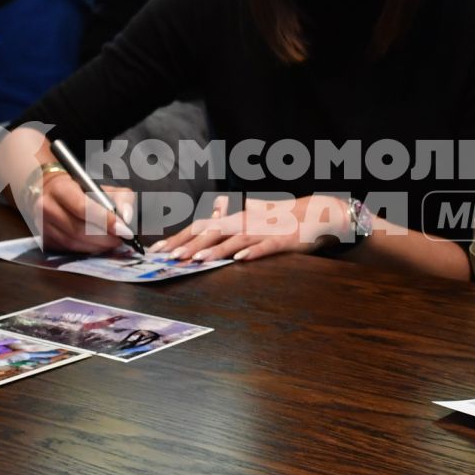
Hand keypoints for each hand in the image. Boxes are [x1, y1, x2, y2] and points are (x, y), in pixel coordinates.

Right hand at [28, 169, 137, 254]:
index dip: (105, 220)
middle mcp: (46, 207)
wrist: (49, 191)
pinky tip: (98, 246)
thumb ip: (120, 197)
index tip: (123, 229)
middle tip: (121, 239)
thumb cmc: (78, 189)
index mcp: (59, 188)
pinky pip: (68, 250)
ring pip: (73, 243)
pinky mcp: (44, 239)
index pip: (82, 207)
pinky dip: (87, 250)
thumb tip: (126, 218)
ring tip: (112, 242)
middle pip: (78, 229)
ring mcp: (42, 225)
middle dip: (104, 237)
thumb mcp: (102, 186)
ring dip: (97, 246)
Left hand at [152, 195, 345, 262]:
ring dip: (215, 250)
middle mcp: (244, 222)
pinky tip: (239, 260)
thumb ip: (229, 230)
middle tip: (170, 257)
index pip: (201, 227)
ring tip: (197, 260)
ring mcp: (262, 230)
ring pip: (234, 240)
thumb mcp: (250, 223)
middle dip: (190, 245)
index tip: (159, 249)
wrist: (315, 213)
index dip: (179, 237)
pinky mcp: (280, 240)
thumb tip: (204, 234)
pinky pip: (264, 247)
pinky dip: (251, 253)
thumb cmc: (280, 220)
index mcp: (234, 219)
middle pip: (213, 233)